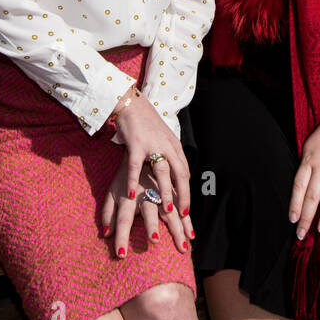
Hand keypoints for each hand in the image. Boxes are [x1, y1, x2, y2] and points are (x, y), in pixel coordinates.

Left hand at [98, 160, 190, 258]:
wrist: (143, 147)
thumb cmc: (124, 177)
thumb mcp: (112, 192)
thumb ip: (108, 213)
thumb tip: (105, 234)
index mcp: (128, 196)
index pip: (122, 219)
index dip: (121, 236)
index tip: (121, 255)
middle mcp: (145, 193)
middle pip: (148, 211)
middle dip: (150, 225)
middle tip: (154, 241)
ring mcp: (161, 190)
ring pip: (169, 210)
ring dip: (175, 226)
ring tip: (181, 245)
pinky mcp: (173, 189)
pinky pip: (180, 207)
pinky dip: (187, 221)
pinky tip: (191, 235)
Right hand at [104, 91, 193, 253]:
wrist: (133, 103)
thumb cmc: (147, 124)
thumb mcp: (164, 139)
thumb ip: (169, 157)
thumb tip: (176, 177)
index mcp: (175, 147)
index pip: (185, 173)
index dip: (187, 191)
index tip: (187, 210)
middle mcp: (168, 146)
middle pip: (180, 175)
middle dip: (183, 196)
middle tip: (184, 215)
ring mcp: (152, 145)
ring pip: (162, 172)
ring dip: (165, 191)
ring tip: (166, 210)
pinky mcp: (136, 143)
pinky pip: (135, 165)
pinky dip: (134, 180)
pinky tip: (132, 194)